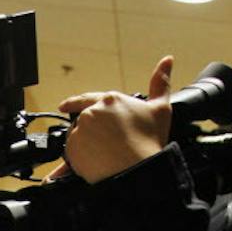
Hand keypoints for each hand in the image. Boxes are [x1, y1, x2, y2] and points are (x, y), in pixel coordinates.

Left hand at [59, 56, 173, 182]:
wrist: (136, 170)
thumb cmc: (149, 141)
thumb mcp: (160, 109)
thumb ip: (161, 83)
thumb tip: (167, 60)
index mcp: (110, 100)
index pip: (86, 99)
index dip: (74, 103)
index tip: (64, 106)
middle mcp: (92, 112)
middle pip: (84, 122)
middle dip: (91, 132)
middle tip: (105, 145)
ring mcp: (80, 131)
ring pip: (77, 137)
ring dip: (85, 145)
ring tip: (104, 155)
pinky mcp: (72, 149)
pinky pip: (70, 154)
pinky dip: (79, 158)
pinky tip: (95, 162)